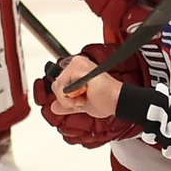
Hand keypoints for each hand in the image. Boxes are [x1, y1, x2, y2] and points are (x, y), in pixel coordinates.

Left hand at [33, 43, 148, 147]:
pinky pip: (63, 87)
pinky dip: (71, 99)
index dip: (65, 97)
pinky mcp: (79, 68)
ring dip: (69, 100)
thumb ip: (66, 104)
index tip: (81, 100)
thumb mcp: (80, 104)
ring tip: (84, 98)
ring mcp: (77, 64)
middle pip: (55, 85)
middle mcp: (76, 63)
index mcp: (76, 69)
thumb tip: (53, 107)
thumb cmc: (105, 100)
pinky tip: (84, 97)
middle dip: (66, 100)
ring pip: (57, 86)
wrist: (117, 101)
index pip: (57, 83)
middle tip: (82, 100)